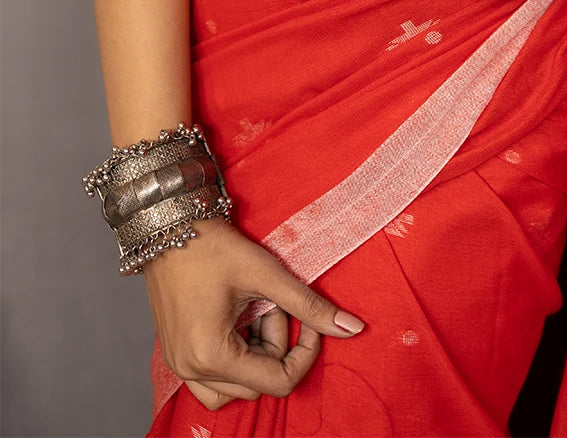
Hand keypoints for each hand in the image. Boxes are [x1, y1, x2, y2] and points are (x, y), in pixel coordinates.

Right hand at [143, 216, 363, 410]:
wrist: (166, 226)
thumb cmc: (211, 246)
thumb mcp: (266, 273)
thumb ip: (310, 306)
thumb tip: (353, 329)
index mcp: (212, 355)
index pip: (278, 381)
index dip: (305, 353)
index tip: (309, 320)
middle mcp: (191, 370)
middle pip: (258, 383)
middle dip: (276, 344)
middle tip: (272, 301)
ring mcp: (180, 366)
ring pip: (236, 387)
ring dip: (256, 354)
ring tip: (253, 311)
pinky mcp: (177, 356)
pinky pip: (214, 380)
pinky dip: (235, 357)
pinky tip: (238, 319)